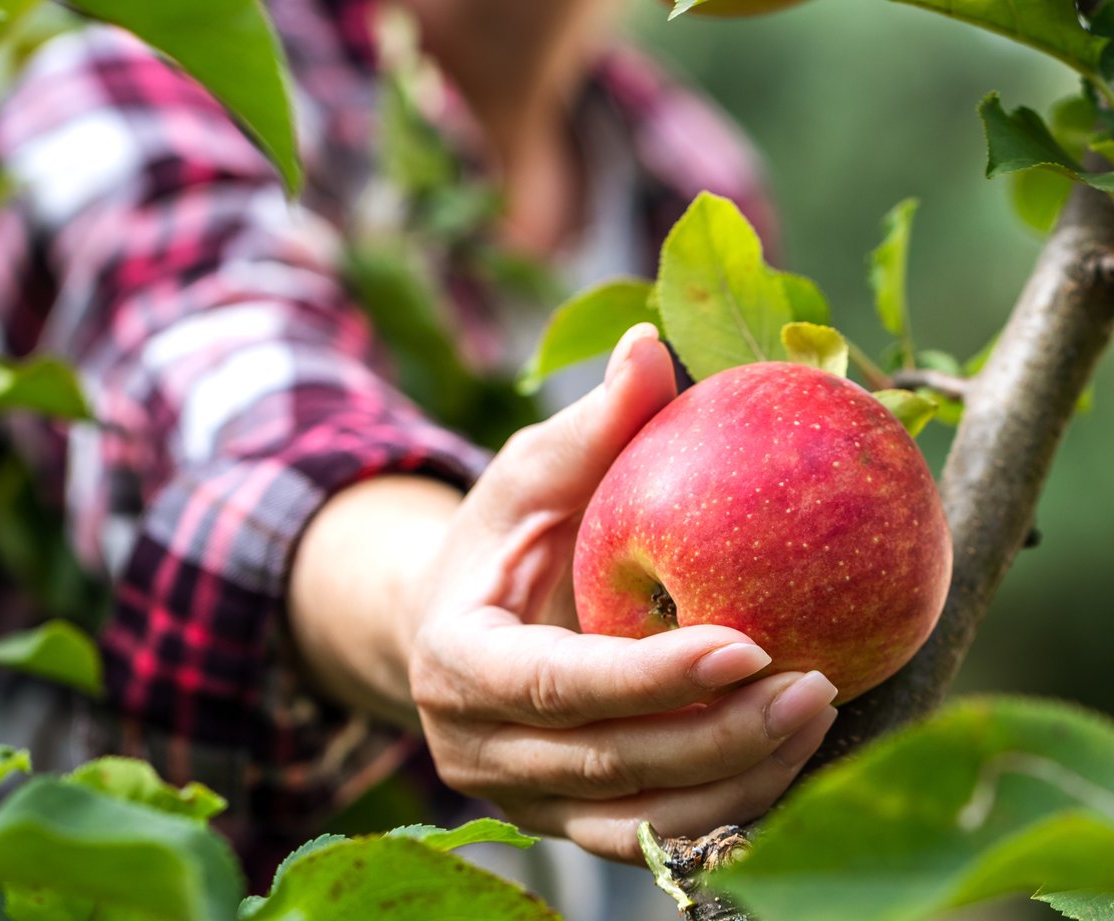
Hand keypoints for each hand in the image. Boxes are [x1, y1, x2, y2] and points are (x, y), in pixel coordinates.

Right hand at [409, 324, 838, 861]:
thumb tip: (653, 345)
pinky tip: (793, 762)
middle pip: (610, 764)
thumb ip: (590, 427)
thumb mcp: (529, 476)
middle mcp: (480, 750)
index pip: (555, 685)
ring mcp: (524, 800)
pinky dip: (727, 809)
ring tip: (821, 719)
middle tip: (818, 686)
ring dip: (739, 782)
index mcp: (457, 664)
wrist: (450, 631)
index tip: (748, 642)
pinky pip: (654, 836)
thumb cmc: (498, 539)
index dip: (649, 676)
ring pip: (640, 821)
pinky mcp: (568, 823)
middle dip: (719, 736)